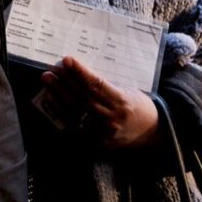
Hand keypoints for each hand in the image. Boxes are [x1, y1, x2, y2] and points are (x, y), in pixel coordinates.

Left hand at [41, 56, 159, 148]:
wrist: (153, 131)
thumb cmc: (139, 105)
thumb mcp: (129, 90)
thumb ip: (107, 85)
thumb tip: (82, 71)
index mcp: (122, 101)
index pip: (97, 84)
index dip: (81, 72)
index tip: (67, 60)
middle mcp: (112, 117)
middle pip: (83, 98)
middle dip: (65, 83)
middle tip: (50, 71)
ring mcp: (104, 131)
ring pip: (77, 112)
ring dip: (59, 96)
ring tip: (48, 82)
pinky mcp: (98, 141)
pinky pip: (77, 127)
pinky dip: (63, 113)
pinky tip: (52, 102)